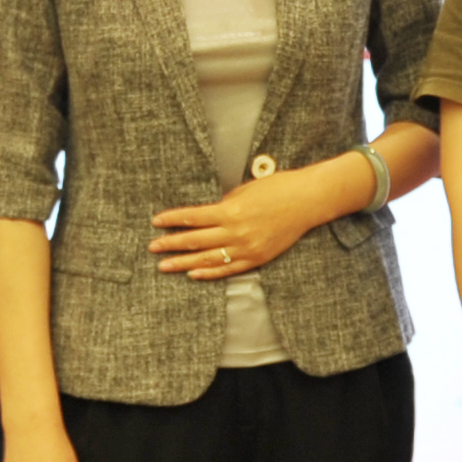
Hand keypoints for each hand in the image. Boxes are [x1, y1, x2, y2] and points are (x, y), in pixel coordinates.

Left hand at [153, 163, 358, 278]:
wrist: (308, 201)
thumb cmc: (278, 188)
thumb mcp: (245, 190)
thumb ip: (225, 205)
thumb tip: (209, 216)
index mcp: (231, 211)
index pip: (193, 217)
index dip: (172, 220)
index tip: (156, 222)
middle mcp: (236, 232)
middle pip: (196, 240)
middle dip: (171, 244)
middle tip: (153, 248)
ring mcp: (247, 248)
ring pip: (208, 259)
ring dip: (184, 262)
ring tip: (165, 266)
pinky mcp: (257, 258)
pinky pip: (229, 269)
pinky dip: (210, 272)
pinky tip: (194, 274)